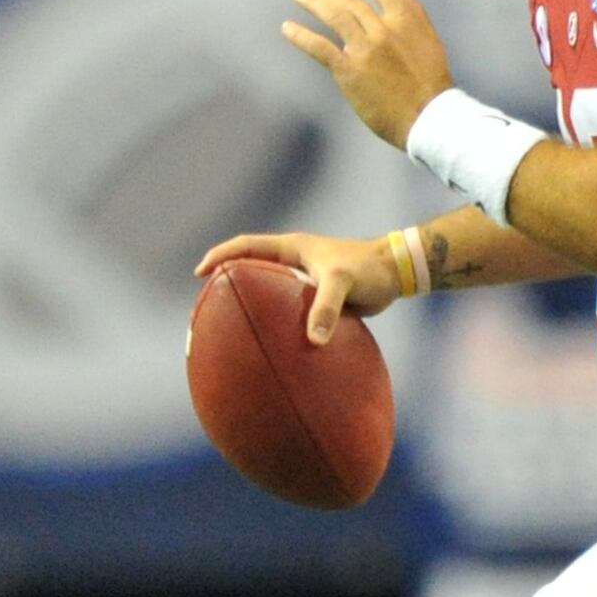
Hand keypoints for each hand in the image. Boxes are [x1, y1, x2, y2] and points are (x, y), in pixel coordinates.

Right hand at [197, 231, 400, 346]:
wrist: (396, 273)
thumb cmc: (369, 269)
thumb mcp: (343, 283)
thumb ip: (326, 308)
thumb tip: (313, 341)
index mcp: (291, 248)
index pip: (245, 246)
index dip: (220, 256)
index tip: (200, 273)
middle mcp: (294, 262)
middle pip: (250, 268)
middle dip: (228, 281)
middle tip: (206, 304)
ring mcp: (304, 281)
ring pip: (269, 292)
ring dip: (251, 306)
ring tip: (232, 329)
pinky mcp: (317, 300)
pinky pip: (289, 313)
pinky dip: (277, 326)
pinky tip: (273, 349)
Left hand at [282, 0, 453, 148]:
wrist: (427, 118)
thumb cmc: (432, 84)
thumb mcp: (430, 41)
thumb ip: (416, 12)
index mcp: (404, 19)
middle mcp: (382, 29)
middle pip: (349, 0)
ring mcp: (364, 49)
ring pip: (333, 16)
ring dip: (314, 4)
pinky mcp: (348, 71)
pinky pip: (319, 47)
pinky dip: (301, 35)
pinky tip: (288, 27)